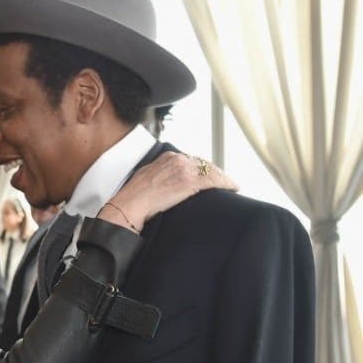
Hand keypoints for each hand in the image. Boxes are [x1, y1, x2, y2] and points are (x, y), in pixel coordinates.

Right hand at [99, 153, 237, 231]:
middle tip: (224, 183)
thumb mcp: (146, 178)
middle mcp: (177, 160)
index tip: (210, 177)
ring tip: (231, 186)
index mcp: (167, 158)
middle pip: (204, 164)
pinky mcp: (189, 181)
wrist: (129, 205)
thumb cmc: (133, 197)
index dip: (204, 169)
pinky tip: (233, 188)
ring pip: (212, 171)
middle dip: (215, 173)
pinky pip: (214, 180)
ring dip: (223, 179)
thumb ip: (160, 176)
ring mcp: (184, 169)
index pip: (193, 160)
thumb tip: (167, 184)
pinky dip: (226, 184)